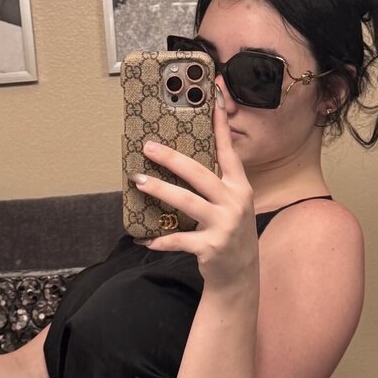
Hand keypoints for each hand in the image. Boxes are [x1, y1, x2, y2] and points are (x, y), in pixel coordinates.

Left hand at [129, 97, 257, 288]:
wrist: (239, 276)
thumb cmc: (229, 234)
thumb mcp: (231, 206)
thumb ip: (216, 185)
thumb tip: (183, 162)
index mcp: (239, 188)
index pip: (228, 153)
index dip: (220, 128)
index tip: (212, 102)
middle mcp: (235, 202)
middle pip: (199, 173)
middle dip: (171, 158)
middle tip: (147, 147)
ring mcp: (224, 225)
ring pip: (186, 202)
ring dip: (160, 190)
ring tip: (138, 181)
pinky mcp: (211, 247)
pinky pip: (179, 240)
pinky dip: (159, 240)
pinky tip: (144, 239)